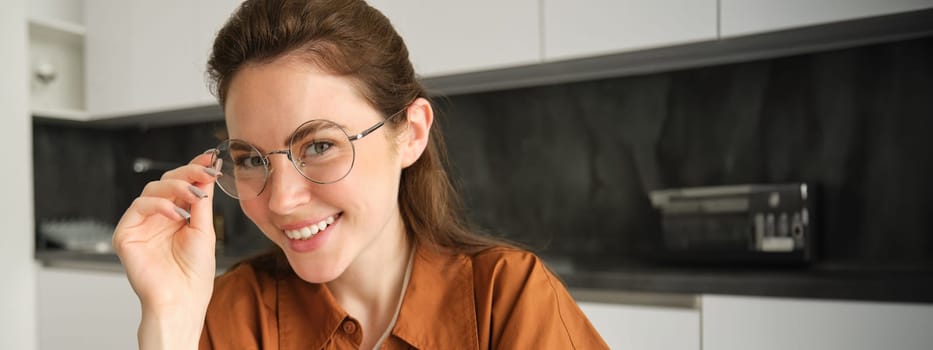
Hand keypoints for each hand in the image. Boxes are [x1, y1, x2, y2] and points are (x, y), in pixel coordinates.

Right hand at [112, 151, 220, 347]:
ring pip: (152, 188)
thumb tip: (208, 172)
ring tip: (196, 195)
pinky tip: (178, 214)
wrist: (182, 299)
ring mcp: (140, 224)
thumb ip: (202, 200)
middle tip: (206, 171)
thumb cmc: (194, 271)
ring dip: (177, 186)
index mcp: (176, 215)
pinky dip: (160, 205)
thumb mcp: (204, 229)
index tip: (211, 158)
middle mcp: (157, 217)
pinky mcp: (126, 233)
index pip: (182, 183)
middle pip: (166, 181)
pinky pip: (139, 206)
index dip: (194, 168)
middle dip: (188, 172)